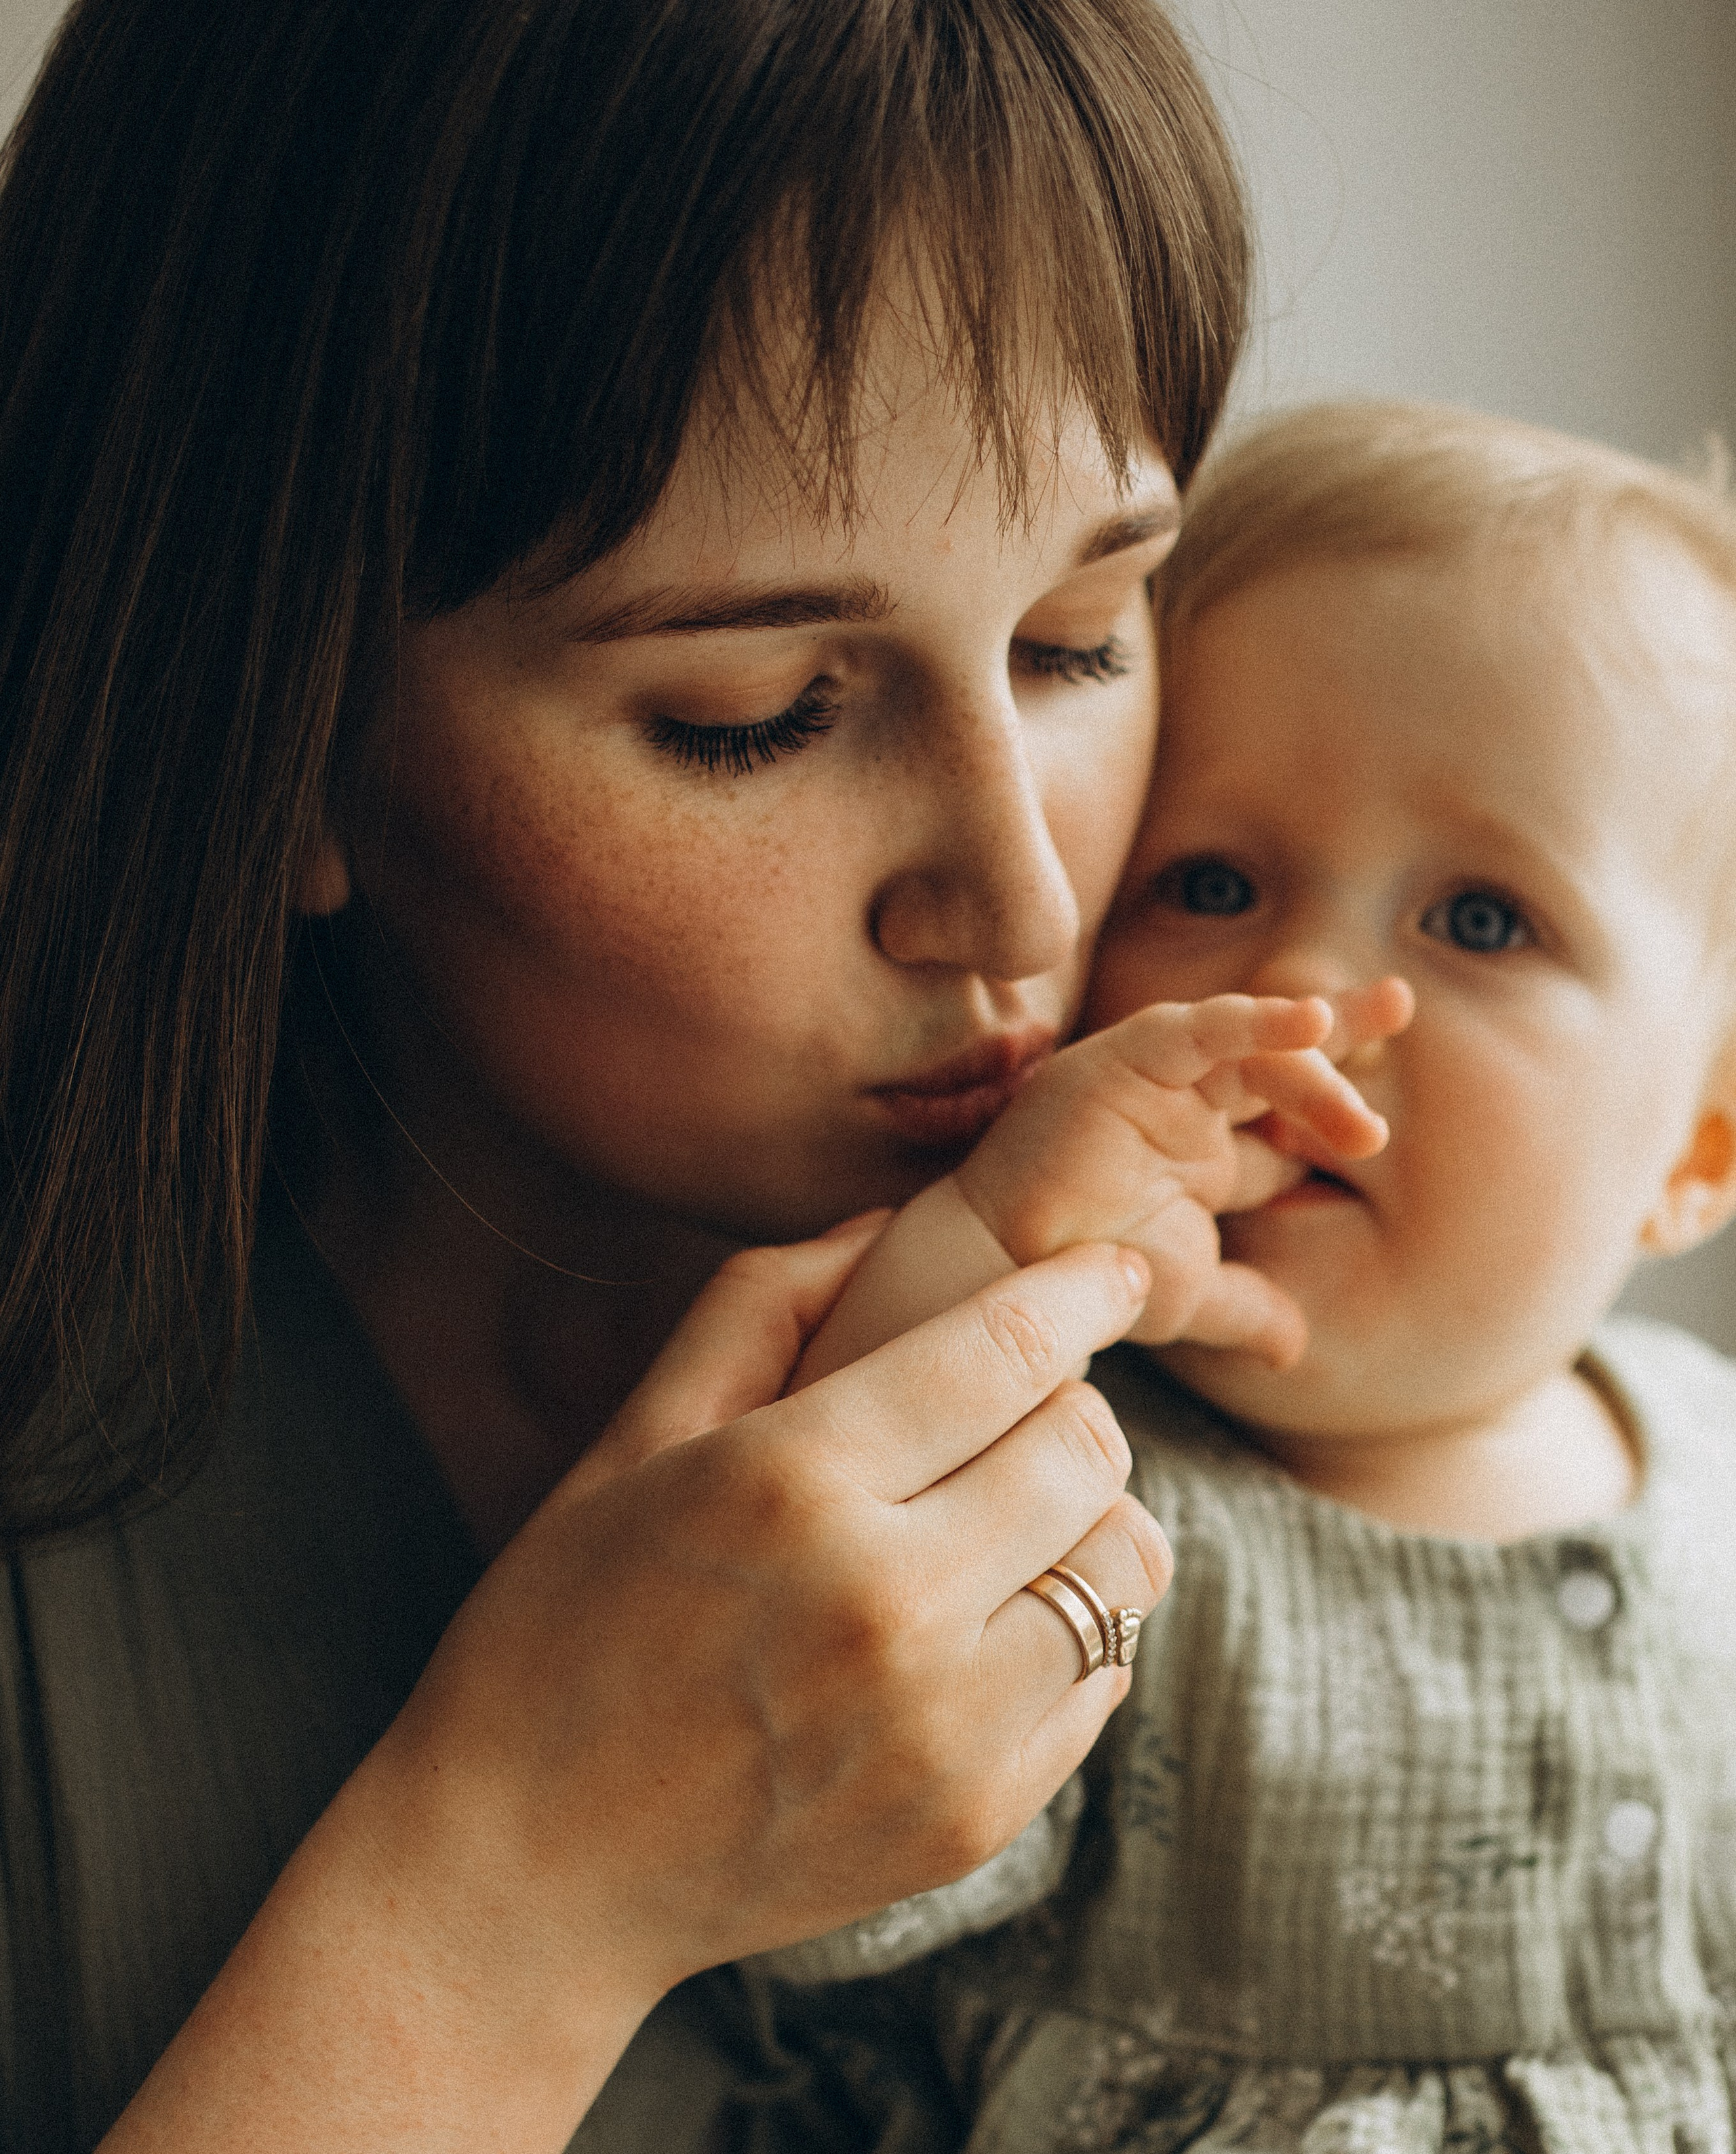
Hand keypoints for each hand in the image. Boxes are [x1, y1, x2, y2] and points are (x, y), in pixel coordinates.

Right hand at [112, 1217, 1166, 2151]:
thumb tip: (887, 1221)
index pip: (1004, 1350)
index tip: (1115, 1270)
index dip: (1081, 1290)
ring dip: (1085, 1520)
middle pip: (1086, 1449)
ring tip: (1010, 1522)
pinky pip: (1104, 1680)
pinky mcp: (976, 1818)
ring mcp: (943, 1727)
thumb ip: (756, 1310)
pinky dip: (1071, 1634)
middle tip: (1017, 1413)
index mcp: (787, 1484)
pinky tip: (984, 1631)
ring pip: (1122, 1565)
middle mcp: (885, 1603)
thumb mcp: (629, 1445)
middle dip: (1070, 1406)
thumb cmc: (559, 1634)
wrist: (526, 1879)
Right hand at [955, 989, 1405, 1367]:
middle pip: (1276, 1056)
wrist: (1009, 1278)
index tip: (1386, 1115)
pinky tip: (1313, 1018)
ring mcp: (1150, 1077)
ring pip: (1246, 1044)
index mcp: (1200, 1149)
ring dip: (1312, 1067)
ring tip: (1364, 1126)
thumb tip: (1297, 1351)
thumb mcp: (1184, 1293)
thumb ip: (1246, 1309)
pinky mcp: (1120, 1061)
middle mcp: (1181, 1104)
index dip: (1337, 1105)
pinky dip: (1253, 1021)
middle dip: (1342, 1033)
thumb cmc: (1083, 1282)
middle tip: (1399, 1005)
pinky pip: (1196, 1029)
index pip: (1285, 1114)